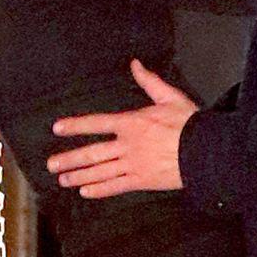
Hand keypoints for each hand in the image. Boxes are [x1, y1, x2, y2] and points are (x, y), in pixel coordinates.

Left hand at [48, 60, 196, 197]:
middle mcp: (127, 145)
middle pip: (92, 153)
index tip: (57, 129)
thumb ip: (149, 81)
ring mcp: (133, 165)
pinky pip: (116, 187)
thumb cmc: (189, 123)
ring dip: (79, 176)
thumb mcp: (170, 97)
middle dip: (69, 159)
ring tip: (63, 180)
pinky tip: (86, 192)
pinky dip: (99, 190)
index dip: (76, 125)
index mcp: (132, 123)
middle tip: (51, 165)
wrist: (205, 151)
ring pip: (100, 172)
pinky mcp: (142, 181)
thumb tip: (135, 64)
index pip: (97, 123)